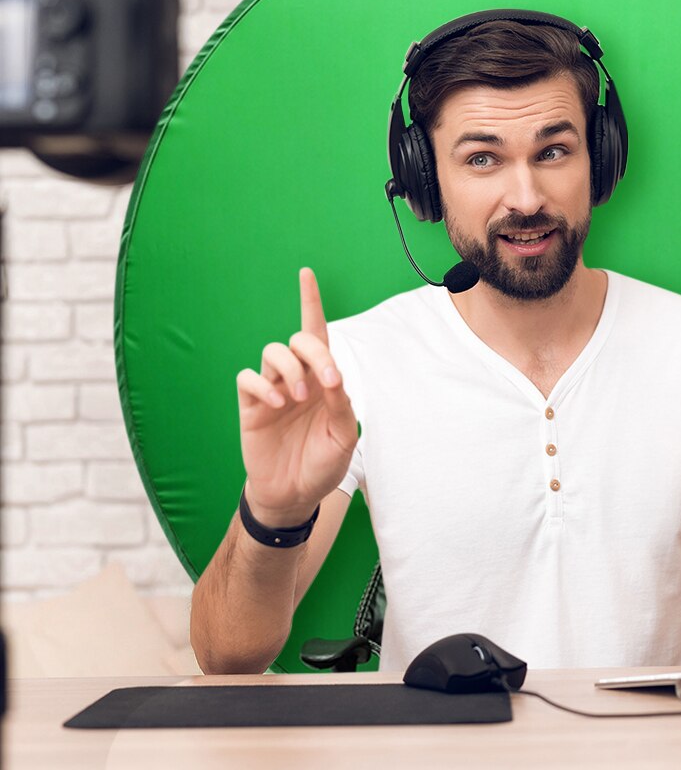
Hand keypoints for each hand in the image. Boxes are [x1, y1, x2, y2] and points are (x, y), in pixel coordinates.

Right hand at [236, 268, 357, 527]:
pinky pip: (247, 378)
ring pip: (272, 352)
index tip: (306, 273)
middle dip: (313, 350)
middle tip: (326, 379)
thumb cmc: (322, 463)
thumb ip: (341, 402)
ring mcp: (272, 390)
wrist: (296, 496)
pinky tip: (278, 404)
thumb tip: (333, 373)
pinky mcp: (250, 406)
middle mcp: (297, 378)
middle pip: (298, 339)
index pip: (316, 334)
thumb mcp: (344, 435)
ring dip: (290, 368)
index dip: (310, 303)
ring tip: (299, 398)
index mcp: (322, 380)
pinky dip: (262, 385)